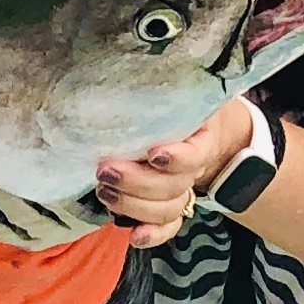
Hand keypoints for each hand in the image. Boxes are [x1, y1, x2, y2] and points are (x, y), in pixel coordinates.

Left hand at [94, 101, 256, 245]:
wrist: (198, 123)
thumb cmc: (174, 99)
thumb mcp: (174, 88)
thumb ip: (158, 86)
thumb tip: (123, 68)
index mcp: (199, 135)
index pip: (197, 153)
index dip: (178, 158)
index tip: (153, 153)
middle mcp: (193, 165)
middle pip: (175, 186)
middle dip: (138, 182)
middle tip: (106, 170)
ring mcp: (182, 188)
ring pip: (168, 208)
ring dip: (135, 205)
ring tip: (104, 191)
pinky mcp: (171, 205)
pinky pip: (168, 226)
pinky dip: (153, 235)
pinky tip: (134, 235)